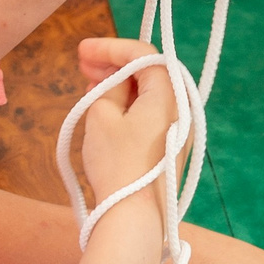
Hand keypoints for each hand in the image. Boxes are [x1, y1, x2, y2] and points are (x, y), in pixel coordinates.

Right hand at [77, 42, 178, 196]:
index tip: (81, 51)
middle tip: (82, 63)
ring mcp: (179, 128)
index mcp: (169, 94)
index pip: (142, 54)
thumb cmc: (117, 164)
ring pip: (148, 92)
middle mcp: (182, 107)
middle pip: (149, 71)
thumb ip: (109, 86)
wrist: (134, 215)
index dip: (110, 48)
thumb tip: (115, 80)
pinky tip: (106, 103)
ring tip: (90, 81)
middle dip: (114, 63)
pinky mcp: (170, 145)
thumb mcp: (102, 115)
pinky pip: (150, 111)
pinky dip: (129, 102)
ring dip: (120, 83)